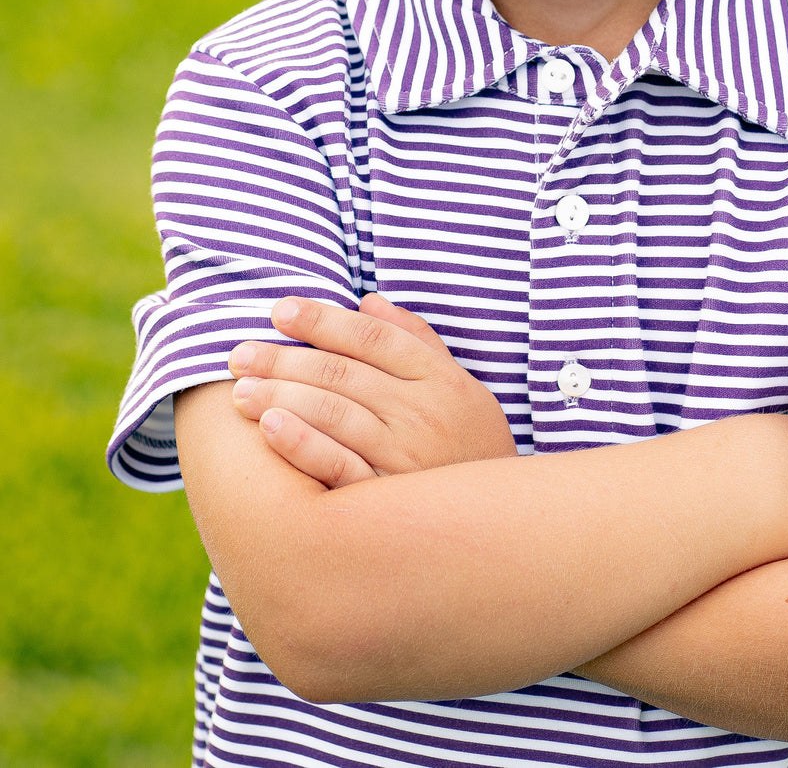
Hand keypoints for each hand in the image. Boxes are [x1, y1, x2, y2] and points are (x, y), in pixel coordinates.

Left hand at [227, 293, 519, 486]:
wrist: (506, 528)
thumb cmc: (472, 448)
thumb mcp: (459, 387)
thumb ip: (416, 341)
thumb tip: (370, 302)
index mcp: (439, 379)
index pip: (372, 337)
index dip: (323, 319)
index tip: (279, 310)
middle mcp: (423, 413)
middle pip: (343, 373)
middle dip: (285, 359)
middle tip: (238, 354)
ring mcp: (406, 458)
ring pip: (335, 414)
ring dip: (282, 396)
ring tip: (241, 390)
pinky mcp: (390, 502)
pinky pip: (340, 468)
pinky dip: (304, 445)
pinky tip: (270, 428)